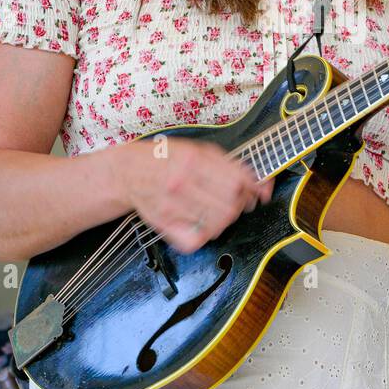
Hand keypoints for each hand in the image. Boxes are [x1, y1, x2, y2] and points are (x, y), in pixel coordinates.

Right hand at [116, 136, 273, 253]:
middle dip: (241, 205)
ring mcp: (172, 206)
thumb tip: (258, 182)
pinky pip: (196, 240)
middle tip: (239, 201)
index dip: (254, 189)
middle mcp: (181, 182)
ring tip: (221, 210)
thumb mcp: (198, 149)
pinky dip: (207, 235)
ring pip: (217, 224)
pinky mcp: (164, 224)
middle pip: (229, 205)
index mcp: (193, 160)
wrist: (129, 171)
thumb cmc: (166, 159)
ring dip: (226, 220)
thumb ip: (229, 164)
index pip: (236, 182)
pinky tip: (205, 224)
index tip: (260, 192)